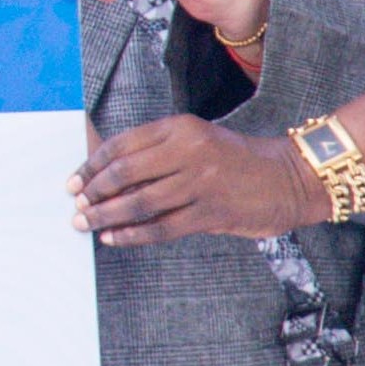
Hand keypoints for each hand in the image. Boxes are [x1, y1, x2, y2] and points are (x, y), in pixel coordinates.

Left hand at [74, 113, 314, 245]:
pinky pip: (161, 227)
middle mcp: (189, 150)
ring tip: (86, 224)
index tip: (75, 180)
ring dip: (106, 215)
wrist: (288, 177)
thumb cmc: (236, 160)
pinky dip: (132, 235)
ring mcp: (201, 182)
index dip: (92, 165)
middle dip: (94, 192)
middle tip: (76, 206)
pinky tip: (113, 238)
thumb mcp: (197, 140)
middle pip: (125, 172)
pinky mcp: (212, 212)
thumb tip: (108, 176)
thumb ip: (158, 152)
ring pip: (139, 202)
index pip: (123, 144)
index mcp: (181, 127)